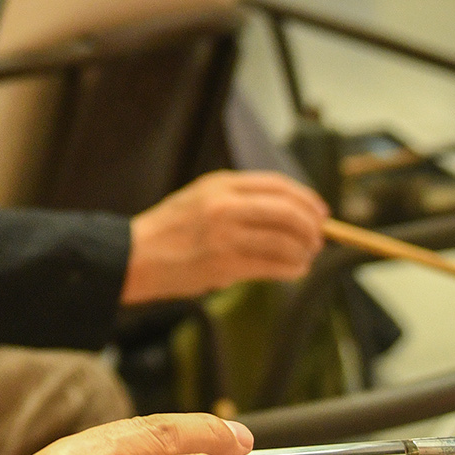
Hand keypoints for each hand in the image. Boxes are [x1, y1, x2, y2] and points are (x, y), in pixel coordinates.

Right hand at [122, 169, 326, 304]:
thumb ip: (240, 198)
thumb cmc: (172, 229)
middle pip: (287, 212)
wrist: (135, 256)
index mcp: (220, 184)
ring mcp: (225, 236)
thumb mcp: (202, 197)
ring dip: (304, 251)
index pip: (278, 185)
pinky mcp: (224, 265)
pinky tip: (295, 270)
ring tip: (307, 256)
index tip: (320, 211)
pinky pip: (272, 266)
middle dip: (311, 227)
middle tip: (318, 237)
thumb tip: (291, 211)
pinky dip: (292, 269)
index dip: (306, 199)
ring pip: (284, 241)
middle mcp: (224, 206)